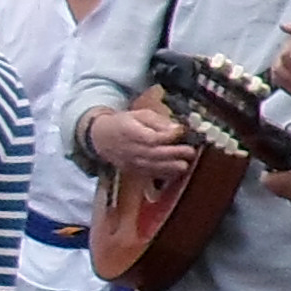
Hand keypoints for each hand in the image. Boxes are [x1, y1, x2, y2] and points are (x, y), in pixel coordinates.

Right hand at [82, 102, 199, 183]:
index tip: (182, 132)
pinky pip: (152, 175)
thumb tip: (178, 129)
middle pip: (155, 155)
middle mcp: (130, 149)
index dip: (169, 137)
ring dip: (172, 167)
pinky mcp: (134, 171)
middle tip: (190, 151)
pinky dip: (166, 174)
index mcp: (130, 132)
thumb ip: (159, 122)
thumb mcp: (140, 115)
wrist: (101, 138)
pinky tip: (176, 170)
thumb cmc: (124, 123)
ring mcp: (131, 162)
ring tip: (185, 162)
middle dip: (175, 154)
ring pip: (154, 168)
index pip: (152, 138)